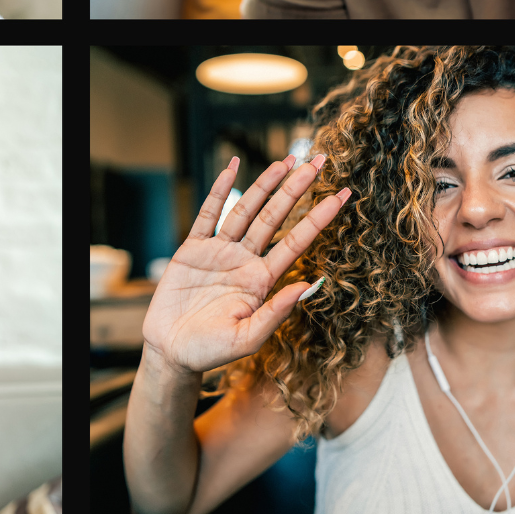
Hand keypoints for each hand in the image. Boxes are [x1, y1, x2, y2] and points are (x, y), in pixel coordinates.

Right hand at [141, 153, 348, 376]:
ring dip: (265, 184)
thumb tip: (309, 285)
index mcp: (262, 281)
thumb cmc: (210, 351)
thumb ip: (276, 312)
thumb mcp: (248, 339)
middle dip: (296, 189)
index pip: (296, 242)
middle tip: (319, 161)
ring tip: (285, 160)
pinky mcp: (192, 249)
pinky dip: (219, 190)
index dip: (319, 218)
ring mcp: (219, 252)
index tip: (342, 196)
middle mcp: (245, 260)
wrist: (171, 352)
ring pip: (246, 210)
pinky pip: (208, 214)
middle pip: (275, 217)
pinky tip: (233, 168)